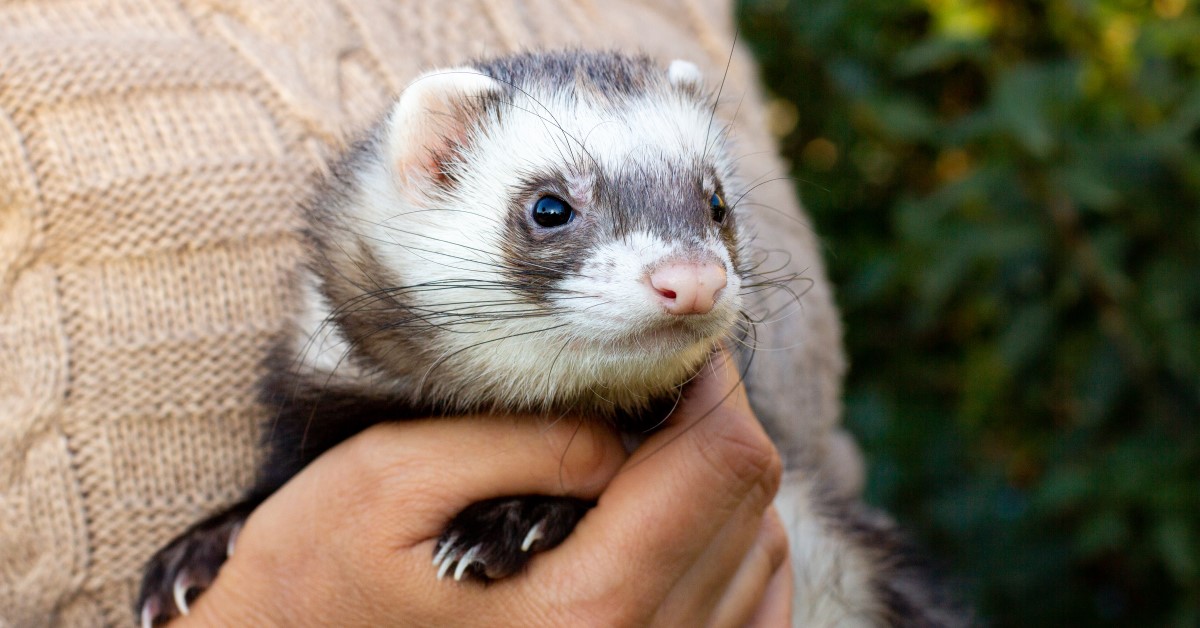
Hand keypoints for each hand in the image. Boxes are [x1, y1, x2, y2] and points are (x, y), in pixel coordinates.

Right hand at [177, 350, 788, 625]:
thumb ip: (525, 440)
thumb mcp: (391, 481)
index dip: (708, 378)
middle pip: (750, 503)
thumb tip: (624, 430)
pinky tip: (676, 519)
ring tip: (645, 454)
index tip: (666, 345)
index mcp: (584, 609)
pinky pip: (752, 610)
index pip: (718, 462)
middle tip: (652, 386)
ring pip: (760, 552)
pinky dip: (734, 548)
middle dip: (713, 420)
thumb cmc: (319, 579)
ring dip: (721, 483)